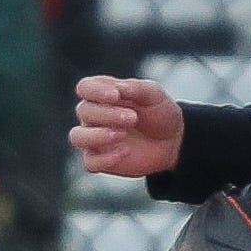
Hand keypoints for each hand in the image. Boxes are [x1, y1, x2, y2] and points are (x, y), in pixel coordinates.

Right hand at [70, 74, 184, 177]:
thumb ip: (135, 88)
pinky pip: (90, 162)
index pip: (85, 87)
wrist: (173, 141)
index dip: (95, 91)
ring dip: (97, 135)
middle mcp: (94, 115)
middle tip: (133, 118)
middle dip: (107, 114)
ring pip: (77, 137)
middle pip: (83, 111)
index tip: (115, 95)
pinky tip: (125, 152)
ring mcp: (95, 138)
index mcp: (103, 93)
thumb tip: (118, 87)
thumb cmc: (159, 113)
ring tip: (122, 134)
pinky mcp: (100, 159)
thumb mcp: (154, 95)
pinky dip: (105, 159)